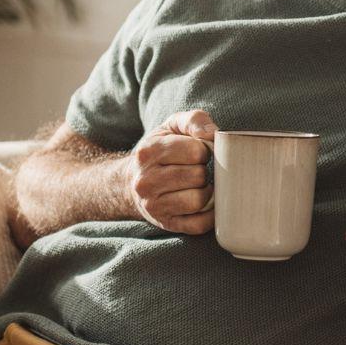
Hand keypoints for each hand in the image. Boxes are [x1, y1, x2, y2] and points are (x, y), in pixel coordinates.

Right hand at [127, 110, 216, 233]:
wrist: (131, 182)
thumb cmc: (160, 150)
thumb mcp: (172, 126)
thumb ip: (194, 120)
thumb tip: (213, 134)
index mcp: (147, 152)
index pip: (195, 152)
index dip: (204, 150)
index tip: (198, 153)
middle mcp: (145, 181)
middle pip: (198, 176)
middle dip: (205, 171)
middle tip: (198, 170)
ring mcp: (153, 205)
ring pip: (198, 201)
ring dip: (207, 192)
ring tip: (200, 185)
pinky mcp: (166, 224)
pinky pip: (199, 224)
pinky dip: (210, 214)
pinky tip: (205, 203)